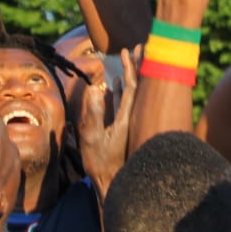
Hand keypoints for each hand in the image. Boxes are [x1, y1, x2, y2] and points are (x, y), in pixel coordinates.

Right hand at [77, 49, 139, 195]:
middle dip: (138, 66)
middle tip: (137, 47)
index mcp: (128, 118)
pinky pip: (123, 105)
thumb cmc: (100, 163)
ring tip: (128, 60)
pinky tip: (114, 86)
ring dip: (131, 76)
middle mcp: (132, 118)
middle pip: (138, 86)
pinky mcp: (121, 129)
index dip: (132, 68)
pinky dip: (121, 91)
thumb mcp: (92, 138)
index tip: (129, 51)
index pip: (134, 87)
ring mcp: (127, 123)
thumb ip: (93, 114)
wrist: (111, 184)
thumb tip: (94, 88)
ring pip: (132, 95)